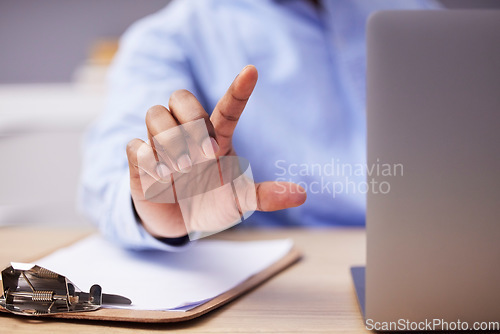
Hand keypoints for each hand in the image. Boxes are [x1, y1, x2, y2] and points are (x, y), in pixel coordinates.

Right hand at [126, 65, 305, 238]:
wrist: (179, 223)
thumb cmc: (213, 203)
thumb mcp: (240, 203)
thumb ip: (266, 197)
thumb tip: (302, 194)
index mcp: (216, 138)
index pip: (227, 107)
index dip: (238, 89)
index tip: (252, 71)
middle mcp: (187, 133)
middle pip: (179, 96)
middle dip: (191, 120)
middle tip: (203, 155)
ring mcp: (160, 143)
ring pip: (154, 114)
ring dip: (169, 141)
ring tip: (180, 171)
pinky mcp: (139, 158)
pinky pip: (135, 144)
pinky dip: (148, 162)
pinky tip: (161, 182)